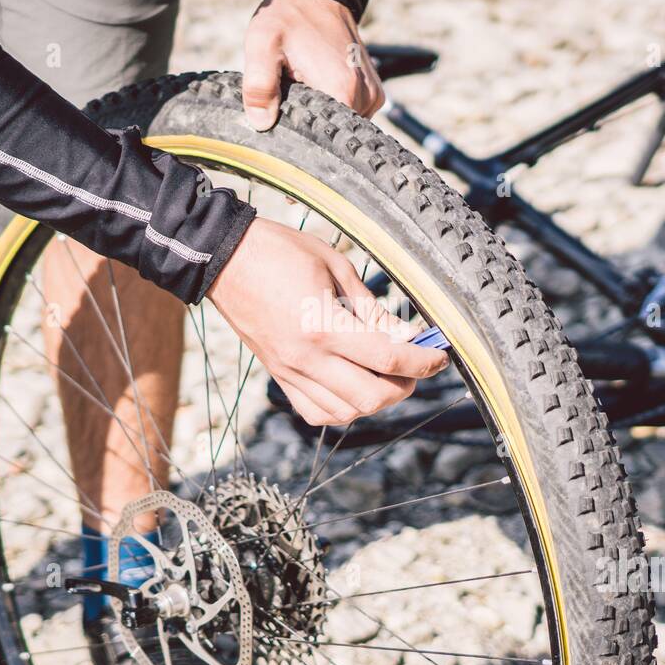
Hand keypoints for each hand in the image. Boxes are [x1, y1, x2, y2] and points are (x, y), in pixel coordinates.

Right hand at [207, 218, 447, 424]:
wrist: (224, 259)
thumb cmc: (280, 252)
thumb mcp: (336, 267)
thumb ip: (372, 309)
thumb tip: (406, 335)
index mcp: (324, 325)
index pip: (388, 358)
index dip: (423, 362)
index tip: (440, 357)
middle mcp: (307, 358)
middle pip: (372, 397)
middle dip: (405, 386)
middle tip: (415, 367)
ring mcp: (290, 372)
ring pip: (346, 412)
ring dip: (375, 400)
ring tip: (386, 376)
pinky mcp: (279, 376)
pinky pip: (316, 412)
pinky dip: (343, 408)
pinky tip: (353, 386)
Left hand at [242, 0, 383, 130]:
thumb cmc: (288, 18)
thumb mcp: (262, 45)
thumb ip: (259, 86)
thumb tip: (261, 123)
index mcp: (342, 89)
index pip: (324, 137)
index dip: (301, 133)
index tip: (285, 115)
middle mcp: (365, 96)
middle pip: (334, 131)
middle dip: (310, 122)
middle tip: (291, 95)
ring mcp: (373, 95)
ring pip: (344, 124)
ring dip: (322, 113)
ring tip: (305, 87)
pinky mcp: (373, 92)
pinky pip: (353, 113)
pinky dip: (334, 107)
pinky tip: (319, 87)